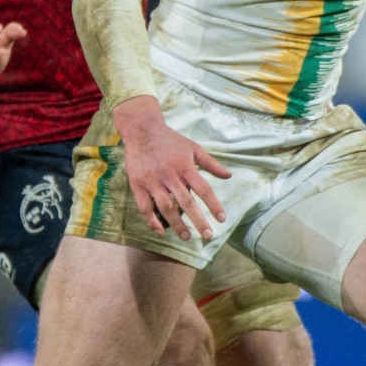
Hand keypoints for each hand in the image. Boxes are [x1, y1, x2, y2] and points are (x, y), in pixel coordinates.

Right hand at [111, 95, 229, 240]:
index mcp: (185, 166)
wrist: (141, 129)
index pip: (203, 189)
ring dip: (177, 224)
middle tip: (208, 235)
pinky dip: (151, 220)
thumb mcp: (193, 147)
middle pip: (186, 202)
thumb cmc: (170, 140)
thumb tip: (229, 176)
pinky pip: (143, 206)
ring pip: (165, 207)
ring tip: (187, 237)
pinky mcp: (137, 184)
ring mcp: (152, 180)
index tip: (222, 219)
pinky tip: (159, 231)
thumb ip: (211, 163)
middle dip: (198, 220)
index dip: (214, 205)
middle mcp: (169, 174)